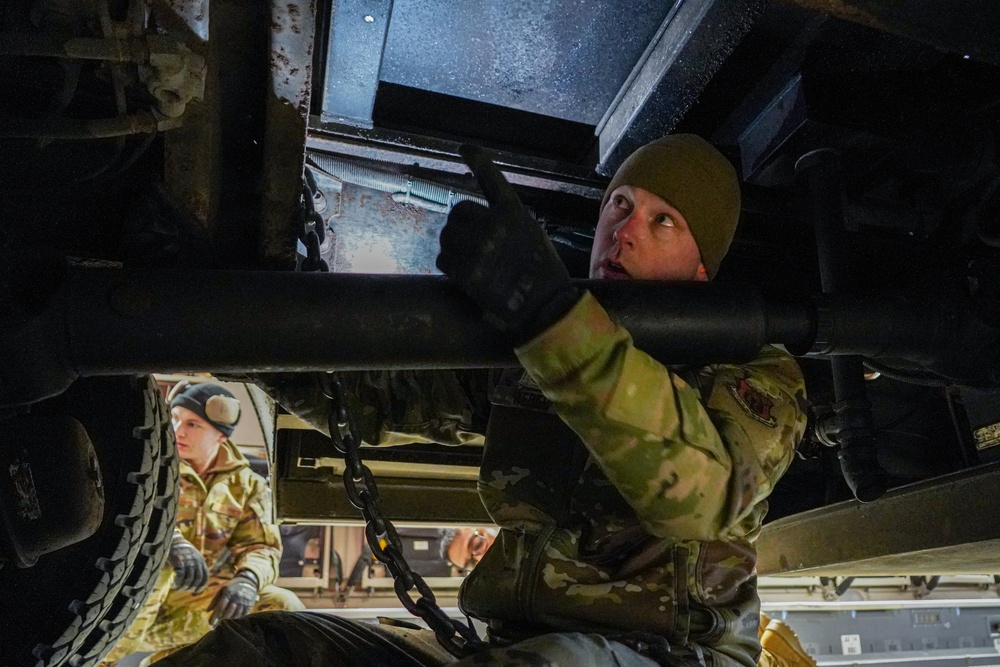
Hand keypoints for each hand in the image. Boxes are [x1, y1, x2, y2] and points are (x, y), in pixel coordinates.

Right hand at [168, 536, 209, 592]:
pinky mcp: (180, 562)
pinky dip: (177, 583)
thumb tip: (196, 582)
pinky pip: (181, 576)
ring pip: (188, 580)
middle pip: (196, 580)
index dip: (201, 586)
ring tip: (177, 588)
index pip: (205, 576)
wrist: (174, 541)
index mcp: (201, 561)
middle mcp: (196, 561)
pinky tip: (173, 584)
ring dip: (182, 587)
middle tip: (183, 590)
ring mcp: (188, 561)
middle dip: (190, 587)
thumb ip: (196, 566)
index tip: (196, 592)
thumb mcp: (193, 557)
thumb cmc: (183, 552)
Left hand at [208, 571, 258, 625]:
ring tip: (223, 627)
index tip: (210, 623)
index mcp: (228, 593)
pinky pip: (243, 616)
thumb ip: (214, 600)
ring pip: (236, 616)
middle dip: (221, 622)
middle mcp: (236, 598)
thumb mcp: (222, 590)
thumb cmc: (232, 587)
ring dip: (229, 622)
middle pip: (228, 613)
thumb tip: (207, 611)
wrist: (248, 581)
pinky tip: (232, 624)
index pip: (220, 607)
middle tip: (215, 628)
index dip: (215, 616)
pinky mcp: (249, 605)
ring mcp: (244, 602)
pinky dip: (237, 620)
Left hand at [437, 145, 579, 344]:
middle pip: (457, 212)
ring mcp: (477, 248)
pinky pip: (443, 259)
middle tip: (470, 243)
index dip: (477, 160)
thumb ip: (509, 224)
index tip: (464, 148)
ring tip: (469, 260)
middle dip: (460, 226)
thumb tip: (484, 223)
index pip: (491, 179)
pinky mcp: (465, 271)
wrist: (545, 306)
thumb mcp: (533, 236)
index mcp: (513, 213)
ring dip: (452, 245)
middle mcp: (493, 225)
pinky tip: (462, 274)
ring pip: (447, 236)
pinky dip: (449, 265)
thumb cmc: (543, 275)